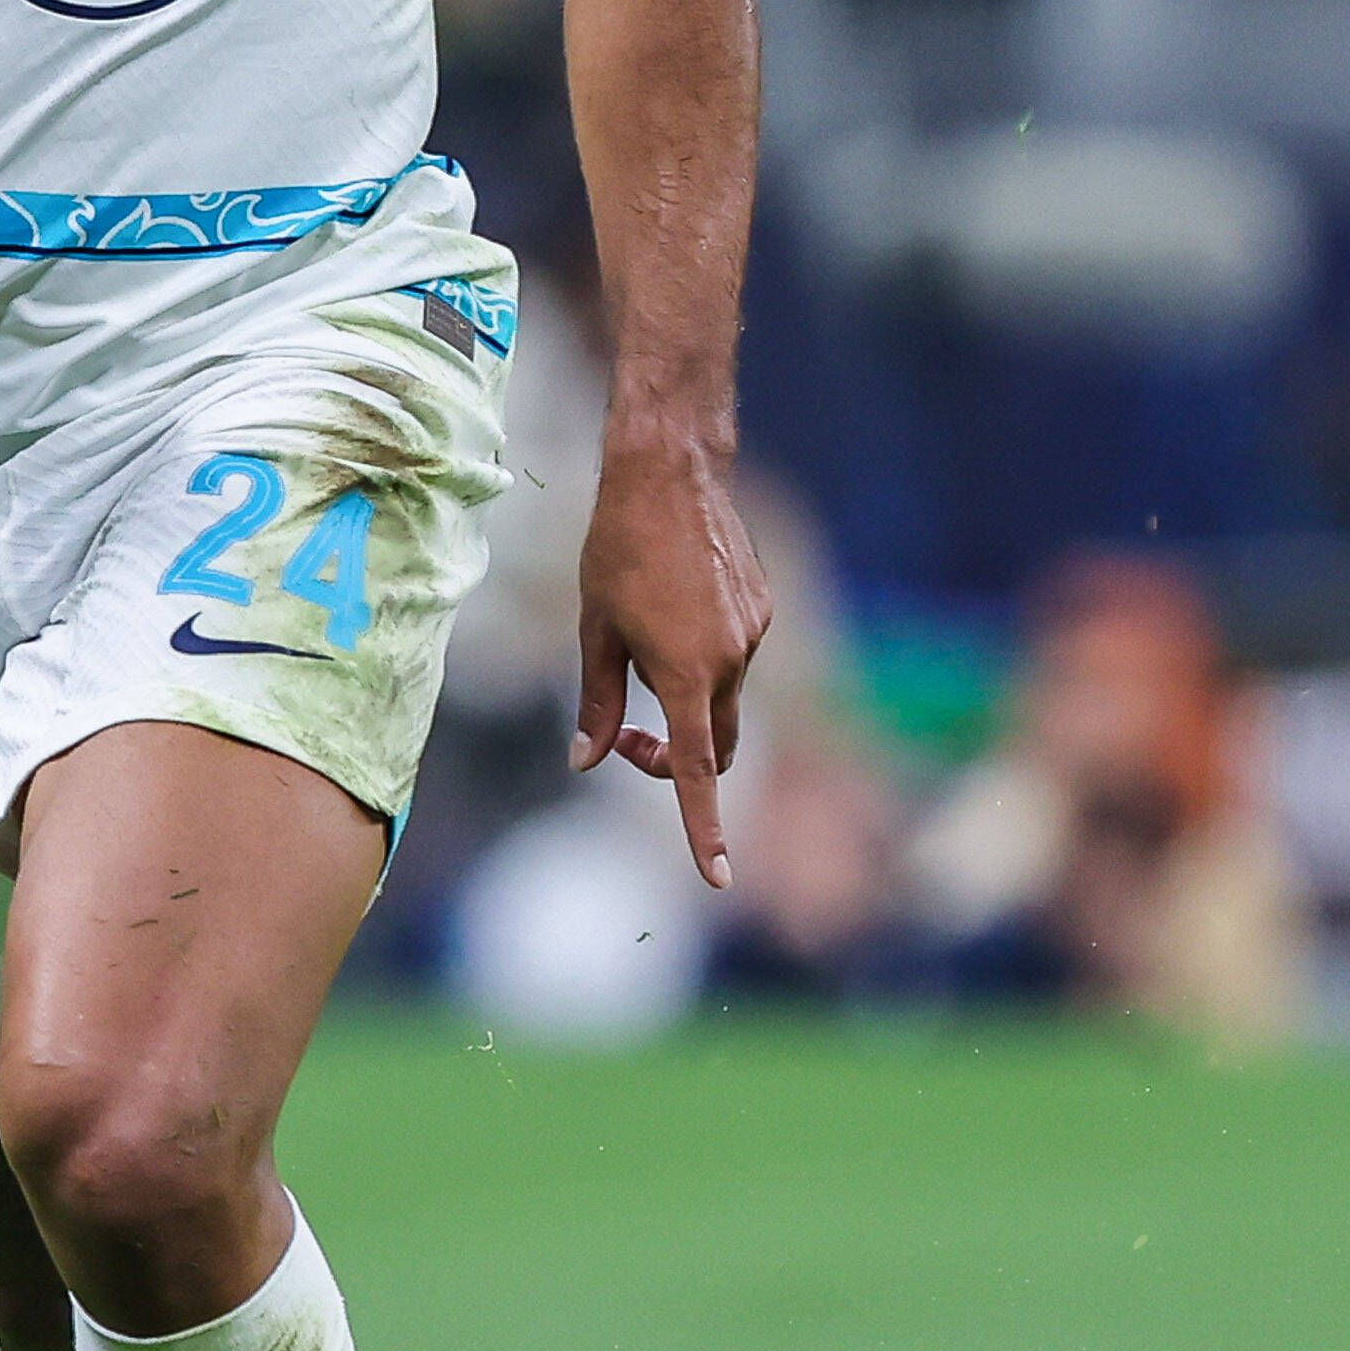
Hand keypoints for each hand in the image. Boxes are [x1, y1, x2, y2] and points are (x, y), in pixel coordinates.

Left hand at [572, 433, 772, 888]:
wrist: (671, 472)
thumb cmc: (617, 548)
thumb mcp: (593, 631)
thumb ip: (596, 703)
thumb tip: (585, 759)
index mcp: (686, 675)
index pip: (697, 773)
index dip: (703, 830)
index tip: (717, 877)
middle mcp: (731, 662)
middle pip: (716, 746)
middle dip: (677, 759)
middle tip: (626, 740)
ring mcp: (754, 634)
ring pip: (722, 697)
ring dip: (686, 696)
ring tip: (640, 633)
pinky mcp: (763, 609)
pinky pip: (734, 654)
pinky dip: (704, 655)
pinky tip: (673, 602)